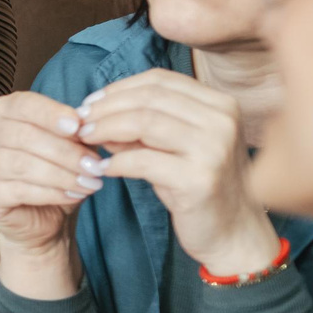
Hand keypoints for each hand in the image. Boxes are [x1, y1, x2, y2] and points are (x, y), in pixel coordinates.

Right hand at [0, 91, 92, 256]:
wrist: (40, 217)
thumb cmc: (53, 174)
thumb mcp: (68, 147)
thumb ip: (73, 134)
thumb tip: (86, 127)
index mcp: (2, 112)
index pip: (24, 105)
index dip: (51, 114)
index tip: (78, 126)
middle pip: (25, 136)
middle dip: (65, 151)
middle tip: (95, 165)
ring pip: (22, 164)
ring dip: (61, 174)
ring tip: (88, 183)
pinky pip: (18, 190)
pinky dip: (51, 193)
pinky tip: (73, 195)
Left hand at [75, 69, 278, 278]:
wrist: (232, 232)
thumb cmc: (197, 187)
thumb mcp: (172, 148)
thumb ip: (140, 127)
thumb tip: (95, 113)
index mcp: (221, 104)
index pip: (160, 80)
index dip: (119, 88)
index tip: (90, 103)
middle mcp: (222, 121)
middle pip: (149, 98)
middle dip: (106, 108)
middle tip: (79, 123)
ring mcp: (214, 148)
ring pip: (144, 123)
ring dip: (106, 129)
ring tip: (85, 140)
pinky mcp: (200, 179)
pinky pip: (143, 161)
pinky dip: (116, 162)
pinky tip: (101, 169)